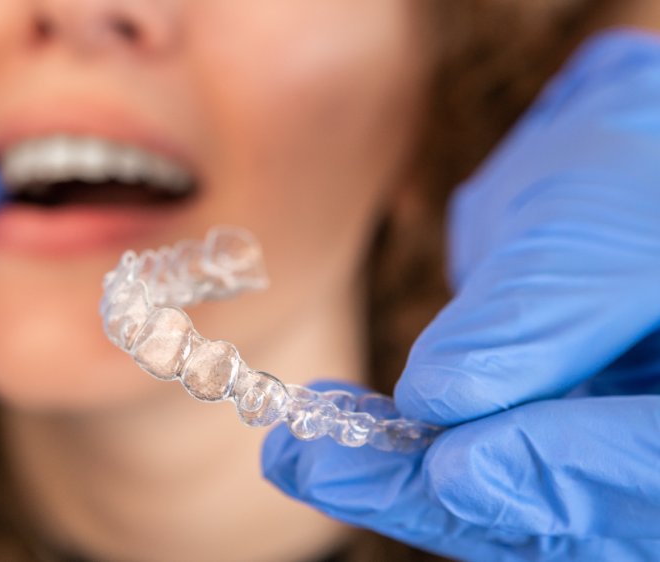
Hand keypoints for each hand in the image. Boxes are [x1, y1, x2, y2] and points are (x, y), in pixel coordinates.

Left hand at [262, 30, 659, 560]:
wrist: (624, 163)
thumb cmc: (630, 169)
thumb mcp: (586, 226)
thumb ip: (528, 317)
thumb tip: (436, 400)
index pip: (650, 466)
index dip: (560, 473)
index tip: (454, 466)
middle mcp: (652, 445)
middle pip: (572, 515)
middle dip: (441, 496)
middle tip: (327, 470)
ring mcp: (608, 455)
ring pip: (514, 509)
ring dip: (402, 487)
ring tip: (304, 454)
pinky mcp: (550, 447)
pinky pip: (484, 477)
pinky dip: (407, 465)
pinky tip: (333, 440)